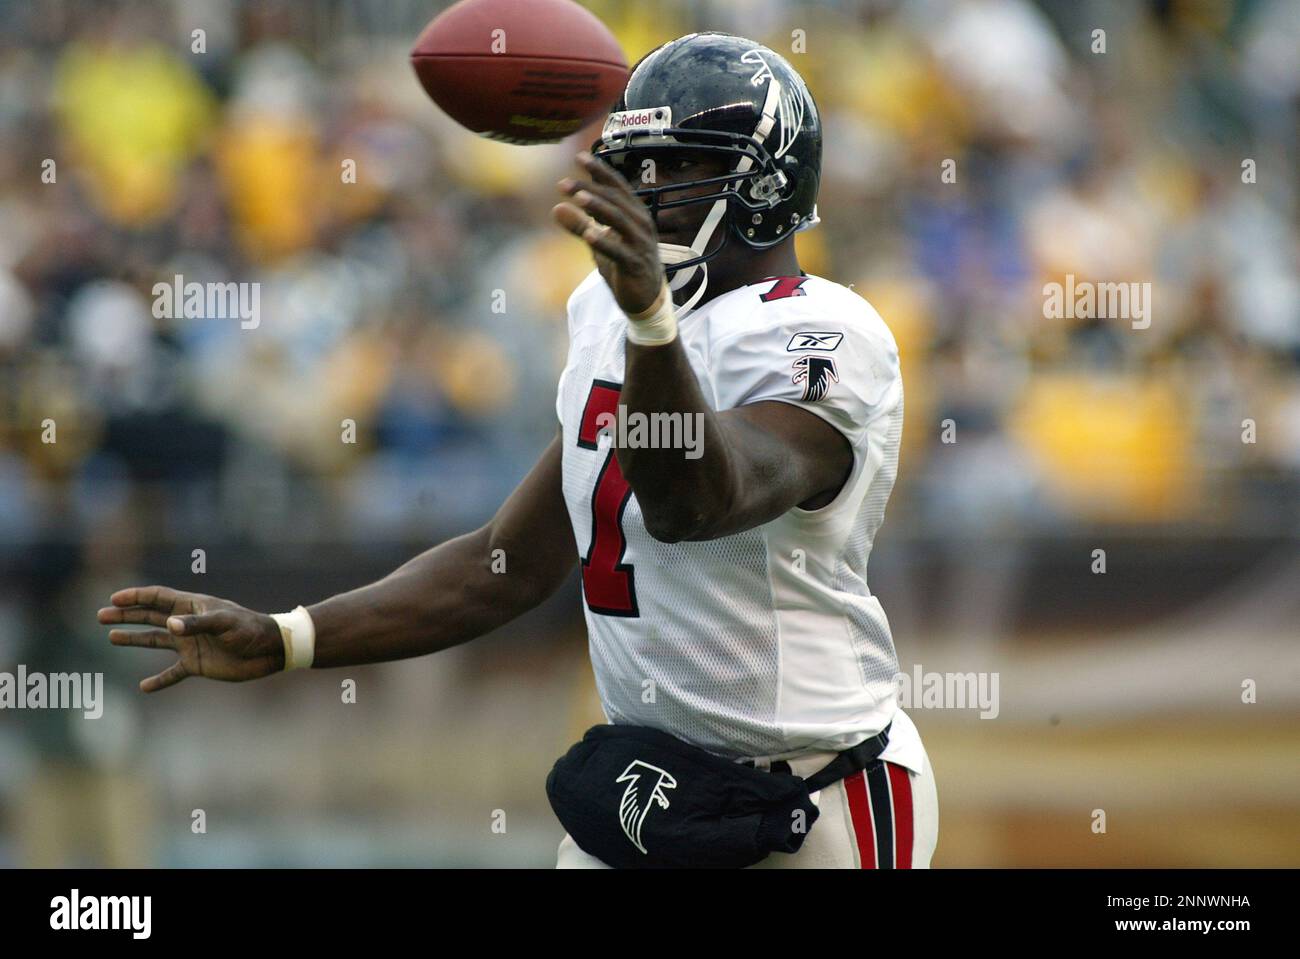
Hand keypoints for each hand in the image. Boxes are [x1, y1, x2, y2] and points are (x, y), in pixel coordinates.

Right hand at [98, 586, 284, 691]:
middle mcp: (188, 624)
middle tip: (101, 615)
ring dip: (134, 639)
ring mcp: (190, 644)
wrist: (270, 650)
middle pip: (151, 616)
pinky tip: (144, 687)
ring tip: (112, 637)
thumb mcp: (225, 623)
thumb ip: (197, 623)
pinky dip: (159, 680)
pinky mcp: (197, 664)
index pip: (159, 598)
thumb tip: (170, 624)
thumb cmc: (250, 629)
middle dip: (127, 615)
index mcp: (193, 607)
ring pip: (156, 640)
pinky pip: (173, 673)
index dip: (137, 597)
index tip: (114, 598)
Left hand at [553, 151, 666, 315]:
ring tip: (578, 199)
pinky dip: (604, 242)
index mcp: (634, 213)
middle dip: (589, 188)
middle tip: (564, 183)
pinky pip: (620, 251)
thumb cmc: (623, 264)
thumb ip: (579, 224)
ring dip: (598, 208)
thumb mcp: (598, 242)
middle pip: (615, 200)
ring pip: (619, 220)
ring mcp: (640, 244)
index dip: (599, 171)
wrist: (645, 298)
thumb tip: (556, 207)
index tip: (578, 157)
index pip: (617, 186)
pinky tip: (588, 235)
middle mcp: (641, 224)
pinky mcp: (636, 265)